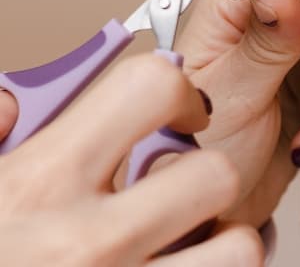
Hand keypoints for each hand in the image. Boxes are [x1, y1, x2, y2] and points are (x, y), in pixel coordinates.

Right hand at [0, 54, 262, 265]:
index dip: (175, 88)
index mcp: (38, 185)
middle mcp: (90, 243)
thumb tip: (12, 104)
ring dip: (221, 244)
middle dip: (206, 173)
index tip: (174, 110)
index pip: (148, 88)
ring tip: (186, 243)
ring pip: (238, 251)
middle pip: (217, 175)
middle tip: (178, 186)